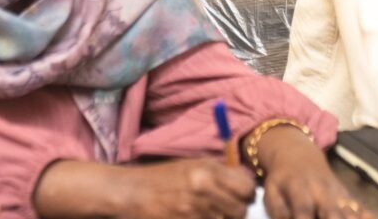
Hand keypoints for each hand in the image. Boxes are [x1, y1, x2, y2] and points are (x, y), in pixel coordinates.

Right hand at [34, 157, 256, 218]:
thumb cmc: (161, 178)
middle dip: (235, 212)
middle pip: (240, 210)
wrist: (131, 192)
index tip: (240, 196)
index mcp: (208, 170)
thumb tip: (245, 182)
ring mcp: (194, 211)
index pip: (246, 187)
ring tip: (204, 213)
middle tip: (223, 209)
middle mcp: (204, 189)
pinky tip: (194, 217)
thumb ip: (219, 173)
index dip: (245, 194)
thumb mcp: (191, 165)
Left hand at [253, 124, 372, 218]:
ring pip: (350, 211)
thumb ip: (277, 210)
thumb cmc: (283, 178)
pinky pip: (361, 208)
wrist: (298, 154)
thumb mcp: (272, 190)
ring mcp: (337, 193)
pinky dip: (368, 216)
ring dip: (353, 218)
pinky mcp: (347, 196)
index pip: (303, 210)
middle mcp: (322, 192)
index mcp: (299, 190)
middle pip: (332, 212)